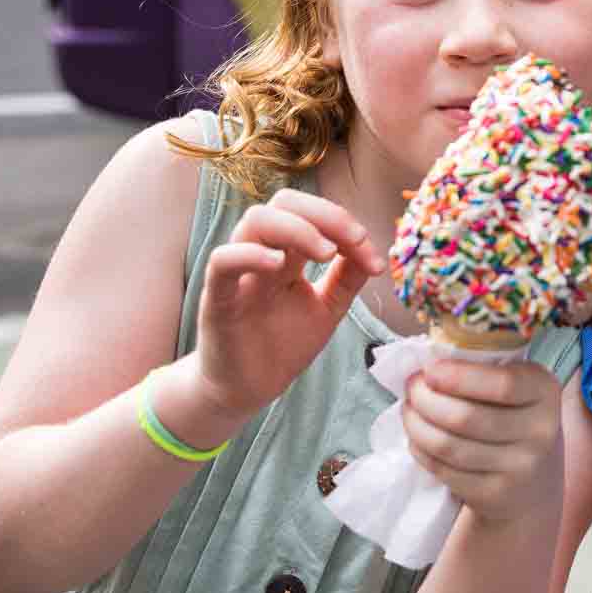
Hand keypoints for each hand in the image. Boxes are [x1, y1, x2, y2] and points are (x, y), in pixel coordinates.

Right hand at [195, 188, 382, 416]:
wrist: (248, 390)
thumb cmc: (281, 345)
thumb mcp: (326, 308)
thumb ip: (347, 279)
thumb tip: (375, 253)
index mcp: (287, 254)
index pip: (310, 213)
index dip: (343, 223)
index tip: (371, 253)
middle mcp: (261, 255)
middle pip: (282, 202)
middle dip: (323, 213)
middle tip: (354, 240)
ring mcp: (238, 274)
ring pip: (254, 221)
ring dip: (297, 228)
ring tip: (326, 253)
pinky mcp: (217, 299)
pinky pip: (222, 261)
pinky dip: (250, 254)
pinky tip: (278, 264)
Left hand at [404, 358, 563, 526]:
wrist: (533, 482)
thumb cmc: (513, 419)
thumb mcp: (516, 389)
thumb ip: (484, 371)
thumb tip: (427, 364)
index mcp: (545, 391)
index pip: (503, 384)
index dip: (459, 377)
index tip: (429, 370)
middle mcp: (540, 431)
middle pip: (467, 417)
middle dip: (426, 400)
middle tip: (411, 389)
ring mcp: (520, 468)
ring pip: (450, 446)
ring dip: (417, 425)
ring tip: (409, 411)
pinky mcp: (496, 495)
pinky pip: (445, 470)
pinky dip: (422, 451)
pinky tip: (417, 438)